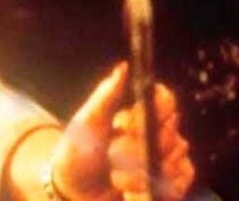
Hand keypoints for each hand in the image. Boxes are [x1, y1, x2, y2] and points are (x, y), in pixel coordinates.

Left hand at [51, 63, 194, 199]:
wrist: (73, 191)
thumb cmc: (77, 152)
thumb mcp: (87, 122)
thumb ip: (106, 95)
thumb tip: (123, 66)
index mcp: (138, 115)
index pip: (164, 100)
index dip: (158, 106)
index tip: (133, 119)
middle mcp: (156, 134)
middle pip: (171, 130)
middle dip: (141, 144)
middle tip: (114, 153)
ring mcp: (165, 159)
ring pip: (177, 156)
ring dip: (142, 170)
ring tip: (116, 177)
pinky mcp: (169, 184)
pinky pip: (181, 181)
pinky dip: (157, 187)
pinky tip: (133, 191)